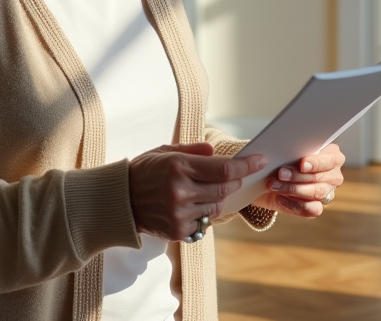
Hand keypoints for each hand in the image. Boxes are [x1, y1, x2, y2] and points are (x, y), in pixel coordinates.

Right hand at [128, 142, 267, 240]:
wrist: (120, 201)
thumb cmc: (145, 171)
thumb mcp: (165, 151)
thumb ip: (193, 150)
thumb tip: (216, 152)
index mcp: (178, 166)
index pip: (224, 169)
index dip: (246, 165)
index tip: (260, 160)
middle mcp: (180, 191)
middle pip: (225, 188)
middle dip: (235, 180)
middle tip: (236, 174)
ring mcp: (180, 213)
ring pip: (217, 206)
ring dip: (219, 197)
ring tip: (206, 188)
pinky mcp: (178, 230)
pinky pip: (205, 221)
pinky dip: (204, 211)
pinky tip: (193, 203)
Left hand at [254, 143, 344, 217]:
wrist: (274, 177)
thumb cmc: (285, 158)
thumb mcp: (286, 150)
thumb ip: (287, 150)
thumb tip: (268, 157)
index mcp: (332, 156)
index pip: (331, 160)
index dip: (316, 163)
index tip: (302, 165)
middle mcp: (333, 175)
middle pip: (320, 178)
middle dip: (298, 176)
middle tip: (281, 173)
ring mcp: (327, 192)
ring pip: (315, 193)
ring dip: (292, 189)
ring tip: (274, 185)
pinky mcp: (316, 207)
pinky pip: (309, 209)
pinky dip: (293, 205)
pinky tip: (279, 198)